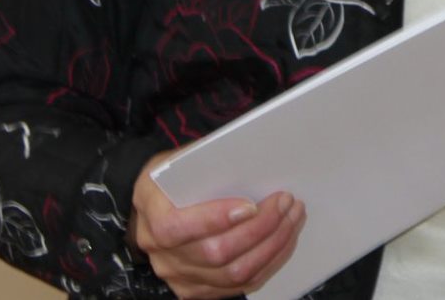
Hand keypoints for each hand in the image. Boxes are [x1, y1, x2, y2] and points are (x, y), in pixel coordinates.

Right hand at [129, 149, 304, 298]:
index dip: (215, 219)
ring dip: (272, 245)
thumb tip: (253, 157)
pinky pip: (239, 285)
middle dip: (260, 228)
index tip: (251, 205)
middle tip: (285, 203)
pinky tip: (283, 240)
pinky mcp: (198, 288)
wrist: (159, 204)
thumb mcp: (181, 159)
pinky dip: (268, 262)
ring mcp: (180, 275)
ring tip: (292, 218)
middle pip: (214, 253)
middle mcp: (162, 254)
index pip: (176, 228)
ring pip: (232, 274)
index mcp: (152, 215)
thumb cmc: (176, 178)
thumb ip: (209, 162)